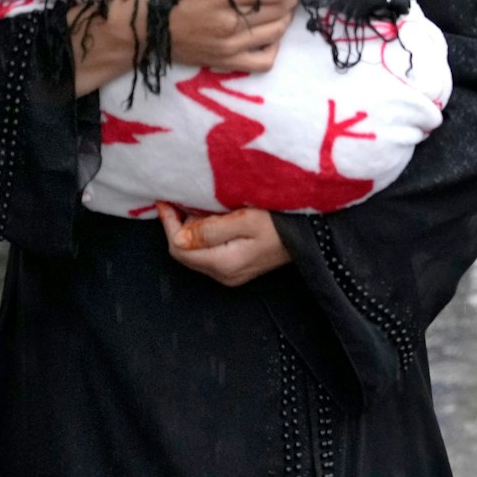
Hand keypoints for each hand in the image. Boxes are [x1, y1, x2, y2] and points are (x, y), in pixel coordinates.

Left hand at [156, 203, 292, 287]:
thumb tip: (178, 237)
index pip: (179, 248)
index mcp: (224, 264)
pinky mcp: (238, 268)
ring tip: (195, 206)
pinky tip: (210, 219)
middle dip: (177, 227)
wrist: (312, 235)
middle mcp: (224, 275)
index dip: (168, 224)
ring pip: (195, 254)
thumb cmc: (283, 222)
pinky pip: (208, 254)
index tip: (165, 201)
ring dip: (190, 230)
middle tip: (179, 200)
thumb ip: (211, 229)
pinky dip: (202, 236)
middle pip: (184, 253)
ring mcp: (231, 274)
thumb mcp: (247, 219)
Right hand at [167, 0, 309, 72]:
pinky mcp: (226, 63)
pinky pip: (264, 61)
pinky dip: (274, 47)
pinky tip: (269, 35)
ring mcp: (229, 45)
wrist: (143, 29)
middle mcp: (230, 21)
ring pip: (277, 32)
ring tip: (281, 7)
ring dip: (286, 17)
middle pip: (280, 9)